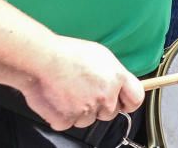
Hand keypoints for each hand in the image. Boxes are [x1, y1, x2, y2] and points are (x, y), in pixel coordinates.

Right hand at [21, 35, 142, 130]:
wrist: (42, 60)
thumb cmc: (68, 53)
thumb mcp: (102, 56)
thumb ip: (114, 73)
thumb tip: (119, 84)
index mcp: (117, 78)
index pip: (136, 99)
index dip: (129, 102)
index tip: (124, 102)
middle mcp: (105, 95)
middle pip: (110, 112)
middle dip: (100, 106)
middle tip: (86, 92)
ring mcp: (87, 109)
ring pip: (89, 120)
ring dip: (80, 111)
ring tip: (69, 93)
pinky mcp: (67, 119)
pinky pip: (68, 124)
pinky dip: (62, 116)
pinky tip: (58, 100)